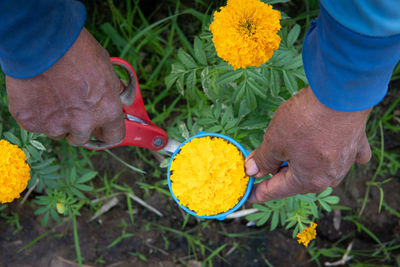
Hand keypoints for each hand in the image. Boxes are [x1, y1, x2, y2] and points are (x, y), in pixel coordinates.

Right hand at [5, 28, 124, 145]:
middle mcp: (83, 124)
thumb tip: (120, 98)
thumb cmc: (77, 50)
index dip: (107, 132)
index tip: (102, 129)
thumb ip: (113, 90)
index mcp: (107, 111)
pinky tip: (37, 94)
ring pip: (58, 132)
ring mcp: (55, 125)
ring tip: (52, 96)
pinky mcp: (31, 122)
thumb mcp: (106, 68)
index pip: (113, 137)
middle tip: (71, 107)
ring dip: (57, 121)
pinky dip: (37, 114)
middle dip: (79, 127)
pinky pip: (36, 125)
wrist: (41, 40)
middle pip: (82, 138)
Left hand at [245, 86, 370, 202]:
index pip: (276, 191)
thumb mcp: (275, 141)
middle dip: (278, 174)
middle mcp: (329, 177)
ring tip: (286, 151)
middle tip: (262, 166)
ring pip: (317, 169)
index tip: (249, 196)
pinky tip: (326, 151)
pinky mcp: (356, 145)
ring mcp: (345, 162)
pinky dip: (332, 155)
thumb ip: (263, 159)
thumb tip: (253, 171)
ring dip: (300, 163)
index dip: (259, 193)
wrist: (341, 95)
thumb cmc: (305, 120)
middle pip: (297, 180)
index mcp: (308, 180)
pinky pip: (341, 156)